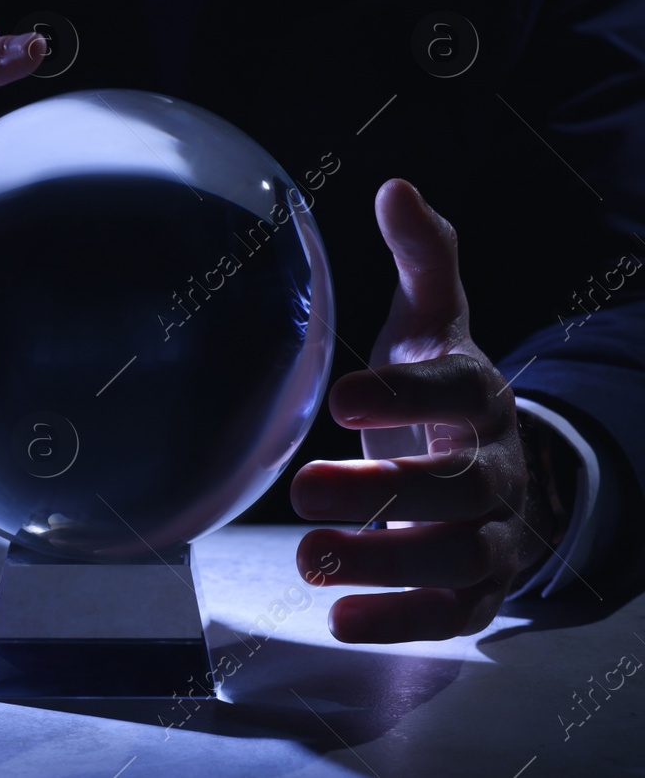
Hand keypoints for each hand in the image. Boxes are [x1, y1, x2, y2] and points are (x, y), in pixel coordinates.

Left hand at [292, 179, 547, 641]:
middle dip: (383, 491)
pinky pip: (451, 612)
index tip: (343, 395)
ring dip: (385, 562)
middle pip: (454, 486)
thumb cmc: (442, 391)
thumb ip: (421, 261)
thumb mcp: (433, 324)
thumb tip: (397, 188)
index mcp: (480, 396)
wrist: (505, 469)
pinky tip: (341, 621)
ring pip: (456, 555)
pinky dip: (400, 622)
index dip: (406, 394)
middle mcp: (495, 467)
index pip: (457, 392)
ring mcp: (495, 534)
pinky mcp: (479, 588)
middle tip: (305, 487)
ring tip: (310, 558)